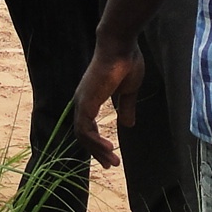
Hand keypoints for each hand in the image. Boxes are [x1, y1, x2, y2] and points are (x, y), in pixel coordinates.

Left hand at [73, 39, 144, 166]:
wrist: (120, 46)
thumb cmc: (126, 62)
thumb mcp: (128, 91)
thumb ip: (126, 107)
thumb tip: (128, 124)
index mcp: (91, 98)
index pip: (88, 127)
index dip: (97, 142)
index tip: (111, 155)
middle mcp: (83, 101)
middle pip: (83, 134)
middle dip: (97, 151)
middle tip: (111, 164)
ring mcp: (82, 102)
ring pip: (83, 135)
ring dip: (97, 150)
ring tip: (113, 161)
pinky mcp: (86, 102)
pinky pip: (85, 129)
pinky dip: (95, 142)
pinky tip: (109, 149)